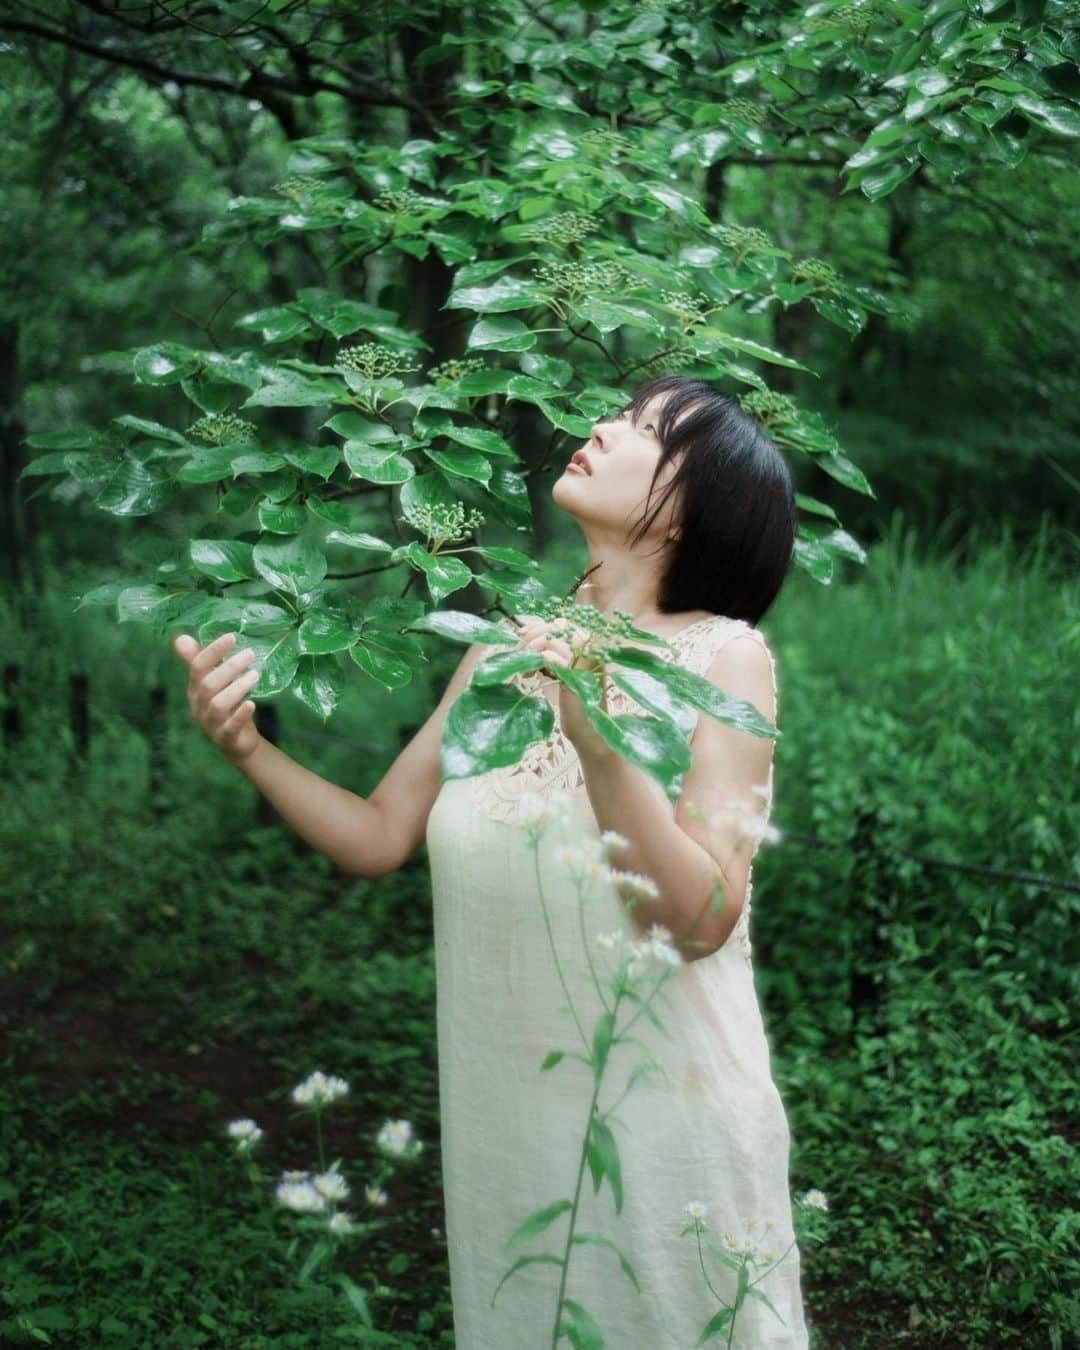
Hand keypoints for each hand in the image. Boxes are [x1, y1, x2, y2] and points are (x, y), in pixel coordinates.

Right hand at [171, 631, 262, 765]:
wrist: (237, 743)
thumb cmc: (227, 706)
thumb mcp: (214, 683)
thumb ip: (201, 661)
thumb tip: (181, 638)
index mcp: (195, 689)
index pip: (198, 666)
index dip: (213, 651)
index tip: (232, 637)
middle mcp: (199, 705)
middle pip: (209, 684)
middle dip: (230, 667)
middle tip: (250, 654)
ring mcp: (210, 723)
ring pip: (218, 704)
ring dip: (237, 688)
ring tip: (255, 675)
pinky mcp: (225, 738)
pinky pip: (229, 727)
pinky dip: (240, 715)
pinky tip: (252, 704)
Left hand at [514, 615, 610, 756]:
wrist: (588, 730)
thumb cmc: (575, 703)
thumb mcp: (562, 670)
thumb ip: (552, 650)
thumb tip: (524, 631)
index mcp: (592, 644)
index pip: (563, 623)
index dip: (539, 626)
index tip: (521, 634)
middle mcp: (594, 647)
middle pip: (558, 625)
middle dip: (533, 636)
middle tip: (518, 651)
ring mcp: (588, 658)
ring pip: (552, 638)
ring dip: (531, 649)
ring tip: (524, 667)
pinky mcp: (579, 672)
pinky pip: (551, 656)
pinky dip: (536, 662)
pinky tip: (529, 675)